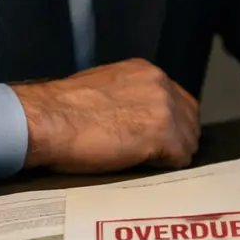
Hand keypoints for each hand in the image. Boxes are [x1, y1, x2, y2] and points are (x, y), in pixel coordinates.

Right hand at [13, 59, 199, 172]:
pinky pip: (180, 158)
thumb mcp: (103, 88)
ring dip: (173, 154)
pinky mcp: (162, 134)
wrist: (48, 120)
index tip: (159, 138)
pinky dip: (167, 166)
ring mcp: (164, 109)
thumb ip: (127, 96)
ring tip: (150, 165)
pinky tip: (147, 168)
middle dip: (178, 138)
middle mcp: (161, 84)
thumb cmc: (62, 110)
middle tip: (159, 157)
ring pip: (188, 139)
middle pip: (190, 118)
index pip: (177, 99)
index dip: (171, 122)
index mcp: (146, 71)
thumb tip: (134, 116)